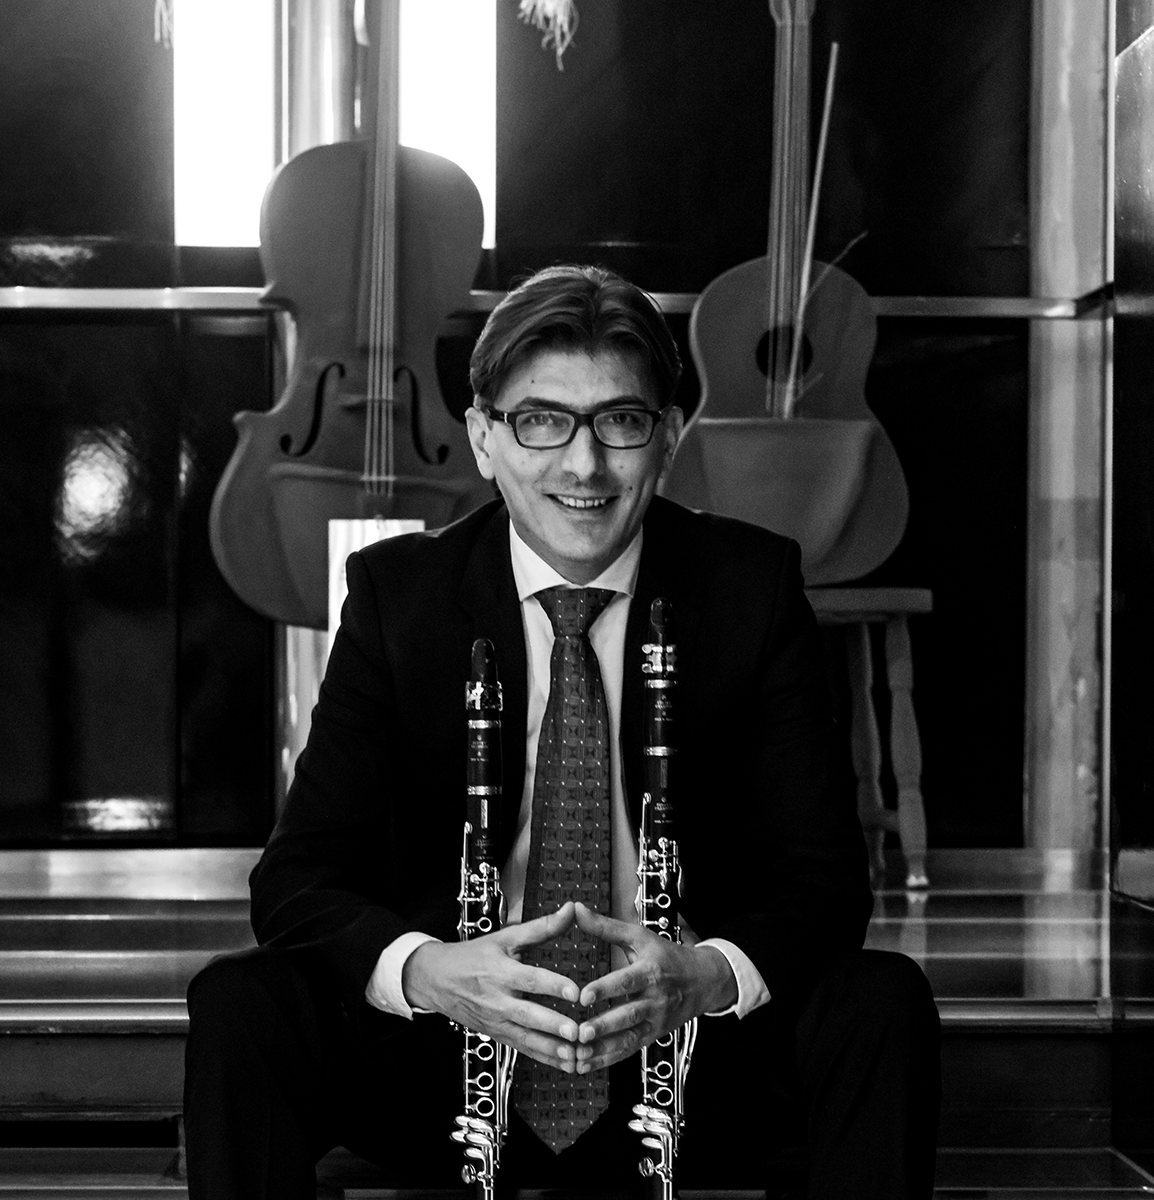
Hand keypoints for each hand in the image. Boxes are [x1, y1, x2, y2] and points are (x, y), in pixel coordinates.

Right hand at [402, 901, 581, 1070]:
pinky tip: (566, 1064)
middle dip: (553, 1025)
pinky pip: (523, 1049)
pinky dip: (545, 1058)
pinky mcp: (498, 1035)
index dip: (553, 985)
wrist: (436, 979)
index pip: (530, 979)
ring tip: (575, 1055)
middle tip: (576, 1031)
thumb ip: (541, 927)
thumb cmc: (472, 956)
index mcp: (501, 972)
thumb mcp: (505, 938)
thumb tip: (569, 910)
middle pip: (528, 1014)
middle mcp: (498, 999)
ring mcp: (497, 1021)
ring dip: (552, 1049)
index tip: (575, 992)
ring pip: (526, 1038)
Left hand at [569, 902, 737, 1072]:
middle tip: (580, 1032)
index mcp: (650, 971)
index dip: (605, 989)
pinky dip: (607, 1060)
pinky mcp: (652, 1036)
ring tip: (578, 1054)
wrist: (703, 981)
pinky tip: (586, 1065)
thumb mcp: (638, 937)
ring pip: (628, 1038)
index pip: (626, 981)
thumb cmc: (666, 956)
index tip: (583, 996)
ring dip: (602, 1049)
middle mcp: (654, 999)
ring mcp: (655, 1021)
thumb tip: (576, 910)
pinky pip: (629, 1051)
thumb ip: (605, 926)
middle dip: (604, 1025)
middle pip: (628, 1014)